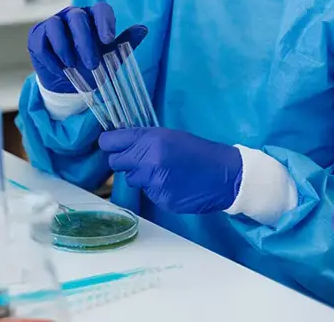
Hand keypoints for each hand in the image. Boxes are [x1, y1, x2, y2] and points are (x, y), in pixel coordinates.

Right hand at [28, 2, 146, 92]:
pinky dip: (51, 58)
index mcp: (93, 17)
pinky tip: (59, 70)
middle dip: (84, 42)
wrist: (68, 84)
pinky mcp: (37, 37)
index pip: (100, 9)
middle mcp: (73, 15)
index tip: (108, 40)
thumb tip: (143, 29)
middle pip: (78, 18)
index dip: (104, 22)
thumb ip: (124, 43)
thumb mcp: (111, 58)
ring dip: (65, 48)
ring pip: (56, 25)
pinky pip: (41, 42)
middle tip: (91, 64)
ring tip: (72, 66)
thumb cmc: (91, 66)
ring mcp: (53, 24)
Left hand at [99, 127, 242, 213]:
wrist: (224, 175)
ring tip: (163, 171)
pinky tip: (172, 183)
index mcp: (150, 140)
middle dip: (125, 161)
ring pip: (131, 179)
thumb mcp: (169, 135)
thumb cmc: (197, 150)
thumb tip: (117, 142)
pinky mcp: (160, 199)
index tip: (113, 145)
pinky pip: (147, 193)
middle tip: (142, 159)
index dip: (110, 144)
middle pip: (116, 162)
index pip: (109, 142)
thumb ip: (142, 139)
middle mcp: (148, 161)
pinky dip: (156, 189)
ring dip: (141, 176)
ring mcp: (154, 182)